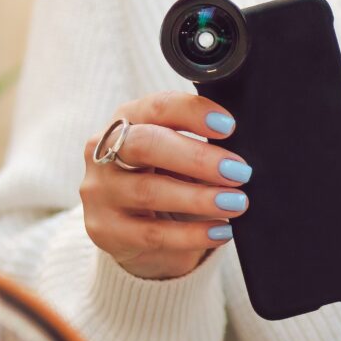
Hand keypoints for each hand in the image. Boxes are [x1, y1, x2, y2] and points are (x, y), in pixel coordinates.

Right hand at [81, 91, 251, 278]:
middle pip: (147, 145)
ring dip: (200, 198)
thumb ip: (201, 143)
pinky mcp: (105, 230)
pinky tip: (221, 231)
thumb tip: (241, 155)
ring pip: (149, 191)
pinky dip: (192, 234)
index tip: (229, 127)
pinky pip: (152, 234)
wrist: (134, 229)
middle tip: (239, 171)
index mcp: (128, 120)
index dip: (193, 113)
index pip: (158, 107)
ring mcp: (100, 191)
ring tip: (237, 203)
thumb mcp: (179, 153)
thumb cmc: (165, 177)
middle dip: (197, 158)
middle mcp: (104, 151)